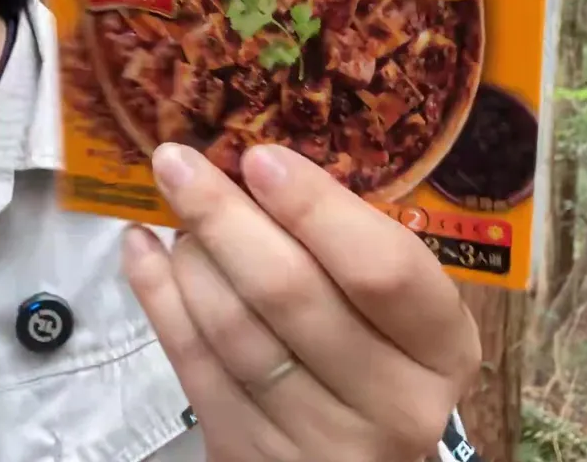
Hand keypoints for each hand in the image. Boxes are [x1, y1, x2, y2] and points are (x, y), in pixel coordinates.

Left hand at [122, 143, 481, 461]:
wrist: (344, 461)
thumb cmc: (378, 361)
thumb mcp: (398, 314)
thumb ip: (351, 251)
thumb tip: (262, 164)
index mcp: (444, 347)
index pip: (382, 268)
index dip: (316, 208)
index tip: (261, 156)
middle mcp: (393, 402)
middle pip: (292, 293)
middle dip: (224, 216)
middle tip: (179, 162)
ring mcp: (320, 439)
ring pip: (233, 329)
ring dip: (191, 257)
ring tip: (173, 212)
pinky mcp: (251, 453)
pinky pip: (192, 363)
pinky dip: (158, 296)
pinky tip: (142, 249)